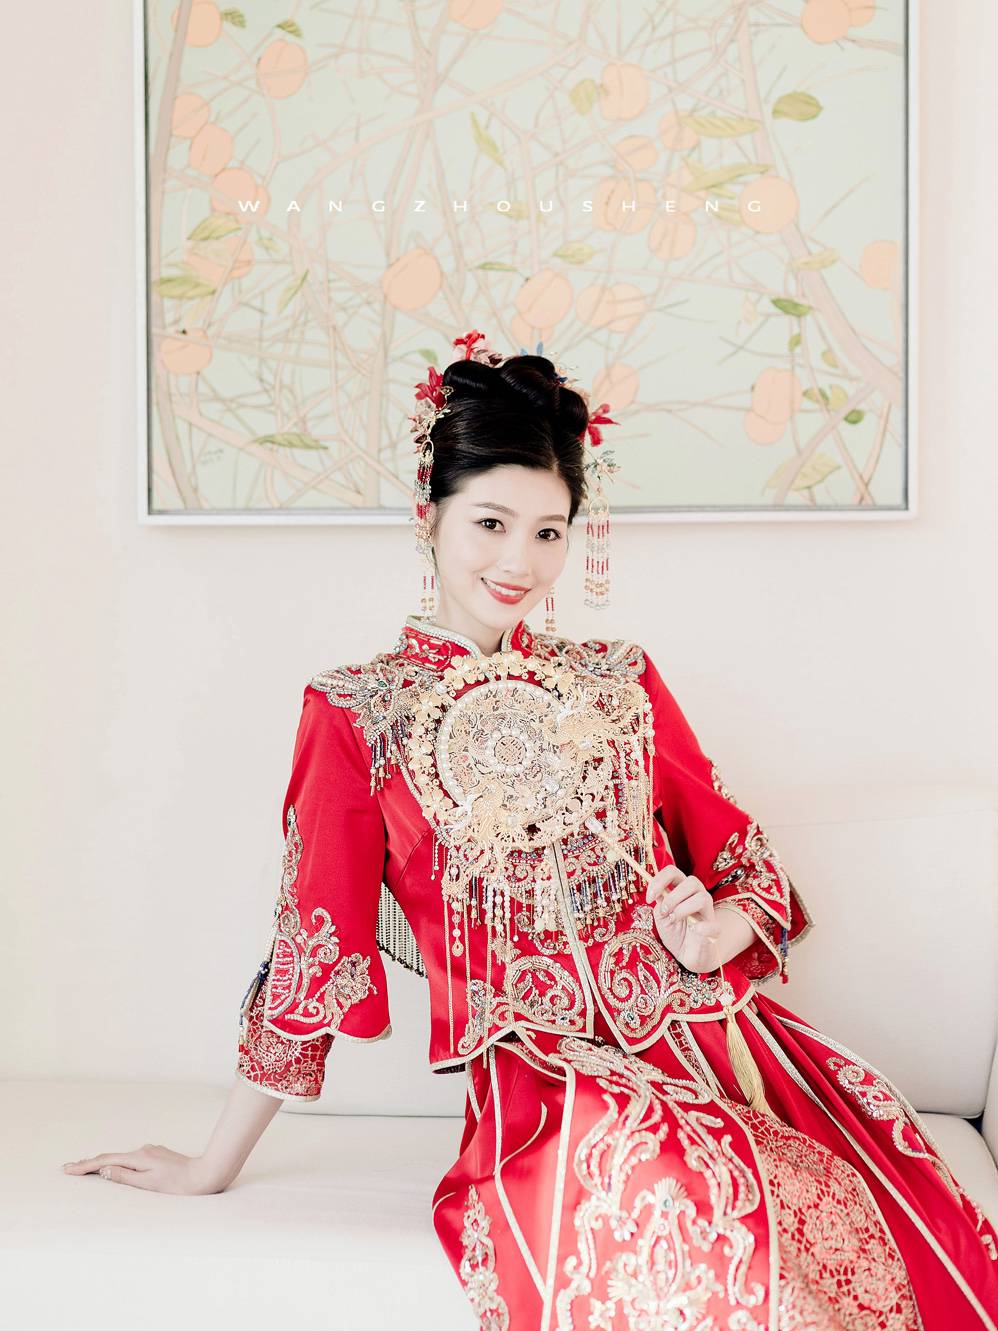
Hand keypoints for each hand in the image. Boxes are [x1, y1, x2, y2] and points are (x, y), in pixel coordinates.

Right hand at [61, 1143, 228, 1194]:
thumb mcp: (148, 1184)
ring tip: (87, 1167)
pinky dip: (120, 1162)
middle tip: (69, 1168)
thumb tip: (104, 1169)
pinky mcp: (158, 1155)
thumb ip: (125, 1177)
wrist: (204, 1175)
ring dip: (105, 1162)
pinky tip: (116, 1166)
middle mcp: (144, 1150)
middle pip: (112, 1156)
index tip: (68, 1168)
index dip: (85, 1165)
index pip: (106, 1160)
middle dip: (90, 1163)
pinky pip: (133, 1159)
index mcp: (139, 1157)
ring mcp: (151, 1151)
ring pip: (123, 1157)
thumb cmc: (178, 1185)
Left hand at [646, 864, 721, 972]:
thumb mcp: (661, 916)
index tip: (649, 897)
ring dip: (682, 910)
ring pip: (702, 898)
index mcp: (682, 890)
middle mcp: (698, 896)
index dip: (659, 880)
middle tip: (664, 911)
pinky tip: (693, 930)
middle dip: (673, 896)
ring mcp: (708, 912)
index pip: (673, 872)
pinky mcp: (715, 930)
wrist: (687, 955)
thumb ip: (660, 902)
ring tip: (674, 920)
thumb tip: (658, 891)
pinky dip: (701, 927)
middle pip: (691, 881)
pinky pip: (712, 924)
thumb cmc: (675, 932)